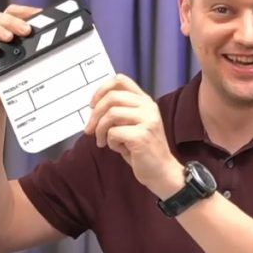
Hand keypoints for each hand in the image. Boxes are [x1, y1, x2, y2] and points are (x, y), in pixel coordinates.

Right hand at [0, 4, 40, 112]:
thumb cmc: (10, 80)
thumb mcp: (26, 65)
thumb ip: (34, 54)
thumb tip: (59, 48)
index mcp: (5, 30)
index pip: (13, 13)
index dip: (25, 11)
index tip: (40, 15)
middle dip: (13, 21)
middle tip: (27, 30)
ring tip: (10, 37)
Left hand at [85, 74, 183, 197]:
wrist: (162, 172)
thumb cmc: (143, 150)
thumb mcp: (133, 125)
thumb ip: (120, 111)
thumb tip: (94, 106)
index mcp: (146, 101)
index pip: (121, 80)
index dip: (101, 90)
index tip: (92, 105)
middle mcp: (148, 107)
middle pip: (112, 97)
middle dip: (95, 114)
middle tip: (90, 129)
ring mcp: (147, 121)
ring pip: (111, 114)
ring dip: (100, 130)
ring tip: (102, 141)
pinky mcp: (142, 137)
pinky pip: (114, 133)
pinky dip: (110, 142)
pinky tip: (118, 149)